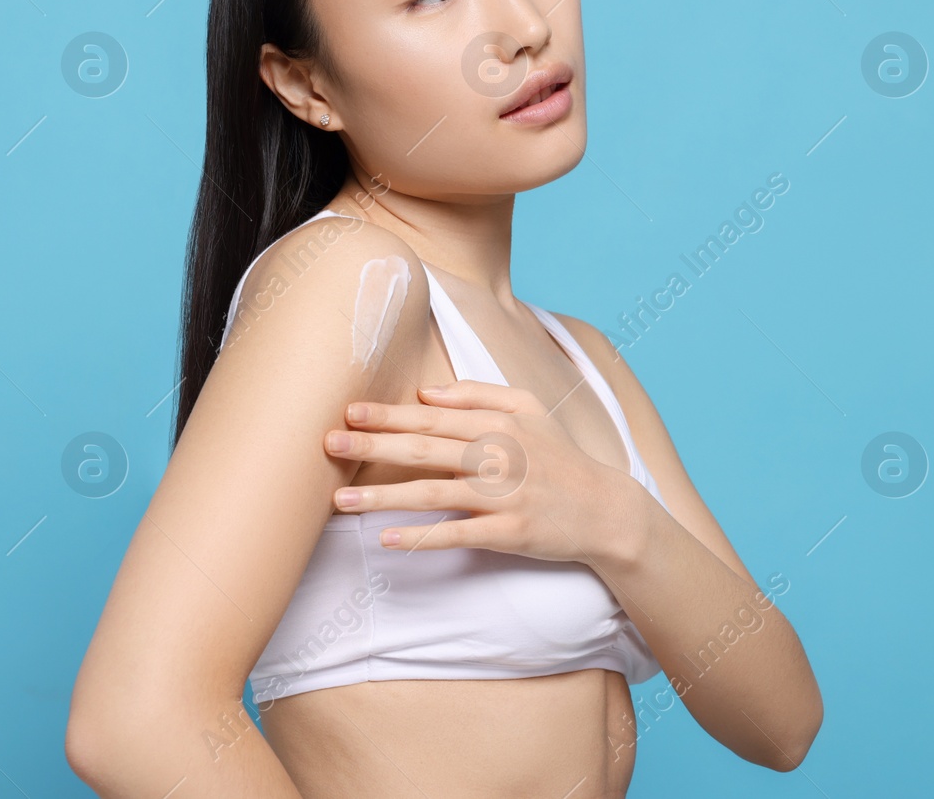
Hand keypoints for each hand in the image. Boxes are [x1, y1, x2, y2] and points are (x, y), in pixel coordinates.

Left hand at [323, 380, 646, 567]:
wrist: (605, 509)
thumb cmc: (561, 457)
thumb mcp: (531, 410)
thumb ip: (481, 394)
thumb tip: (427, 393)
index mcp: (500, 424)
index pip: (433, 418)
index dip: (389, 415)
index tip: (349, 412)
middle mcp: (499, 456)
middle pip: (425, 450)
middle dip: (373, 447)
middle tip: (329, 445)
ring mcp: (504, 496)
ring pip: (433, 493)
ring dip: (383, 497)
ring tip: (340, 501)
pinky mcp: (509, 532)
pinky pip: (458, 534)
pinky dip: (422, 537)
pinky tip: (387, 539)